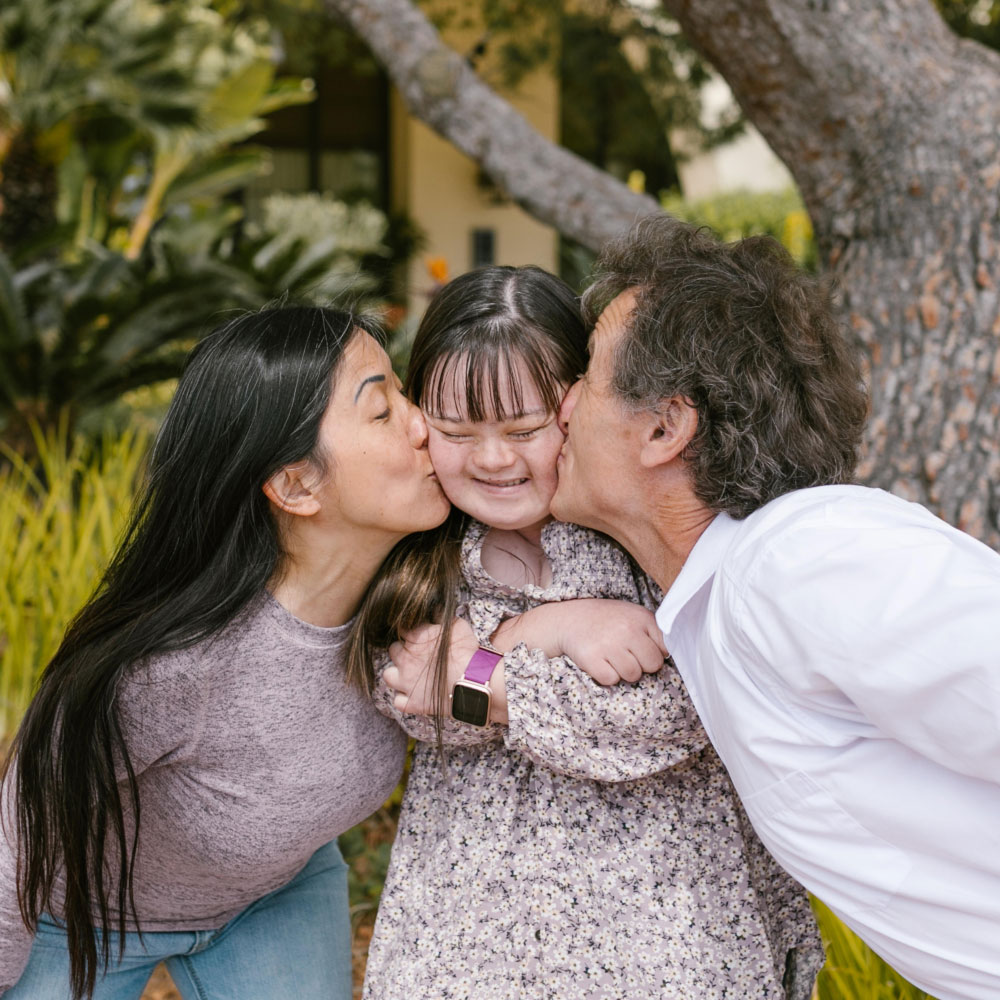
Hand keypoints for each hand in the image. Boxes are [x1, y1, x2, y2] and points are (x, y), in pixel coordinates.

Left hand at [384, 619, 480, 716]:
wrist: (472, 681)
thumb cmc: (467, 652)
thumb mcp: (457, 626)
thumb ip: (442, 616)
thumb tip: (435, 608)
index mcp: (415, 637)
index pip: (401, 629)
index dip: (410, 632)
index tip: (417, 634)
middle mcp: (405, 659)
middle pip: (392, 650)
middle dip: (401, 651)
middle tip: (415, 654)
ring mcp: (406, 682)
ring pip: (387, 676)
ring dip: (396, 675)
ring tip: (408, 675)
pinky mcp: (412, 702)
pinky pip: (398, 702)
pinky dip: (404, 699)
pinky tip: (413, 696)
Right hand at [494, 598, 667, 685]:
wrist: (569, 618)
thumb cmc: (607, 620)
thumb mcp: (633, 616)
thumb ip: (653, 632)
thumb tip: (671, 656)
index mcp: (642, 618)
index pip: (666, 649)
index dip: (656, 653)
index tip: (644, 650)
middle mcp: (627, 629)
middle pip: (652, 665)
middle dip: (642, 665)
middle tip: (627, 655)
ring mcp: (609, 644)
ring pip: (633, 675)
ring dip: (624, 672)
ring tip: (613, 658)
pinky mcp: (592, 658)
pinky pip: (611, 680)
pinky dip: (607, 676)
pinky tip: (600, 662)